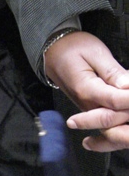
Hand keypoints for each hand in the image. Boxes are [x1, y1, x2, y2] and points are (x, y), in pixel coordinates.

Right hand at [44, 31, 128, 150]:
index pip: (116, 100)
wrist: (53, 54)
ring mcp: (89, 110)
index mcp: (86, 90)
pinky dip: (121, 121)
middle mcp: (87, 105)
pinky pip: (110, 122)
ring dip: (125, 120)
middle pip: (115, 120)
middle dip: (128, 112)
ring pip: (113, 126)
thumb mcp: (94, 53)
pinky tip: (126, 113)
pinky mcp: (93, 110)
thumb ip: (112, 71)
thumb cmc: (72, 49)